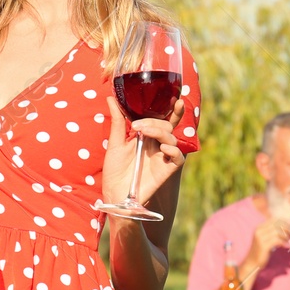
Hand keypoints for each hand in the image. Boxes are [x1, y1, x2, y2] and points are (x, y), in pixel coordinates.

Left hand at [100, 96, 185, 210]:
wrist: (114, 192)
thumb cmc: (114, 169)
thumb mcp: (115, 142)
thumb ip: (118, 120)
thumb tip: (111, 97)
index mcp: (147, 137)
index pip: (164, 120)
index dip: (173, 110)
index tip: (175, 99)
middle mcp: (157, 145)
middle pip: (167, 127)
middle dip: (154, 122)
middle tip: (137, 126)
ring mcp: (163, 157)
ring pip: (172, 139)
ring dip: (159, 132)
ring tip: (144, 133)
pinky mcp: (166, 170)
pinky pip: (178, 158)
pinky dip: (173, 151)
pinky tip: (163, 148)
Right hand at [242, 217, 289, 271]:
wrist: (252, 262)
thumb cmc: (261, 251)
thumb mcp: (265, 239)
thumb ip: (272, 232)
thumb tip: (286, 227)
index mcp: (259, 228)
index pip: (273, 220)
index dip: (284, 221)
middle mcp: (258, 231)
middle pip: (276, 225)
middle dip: (286, 228)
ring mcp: (260, 238)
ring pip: (277, 232)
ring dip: (285, 236)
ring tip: (287, 240)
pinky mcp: (263, 246)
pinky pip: (276, 240)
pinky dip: (282, 242)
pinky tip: (284, 245)